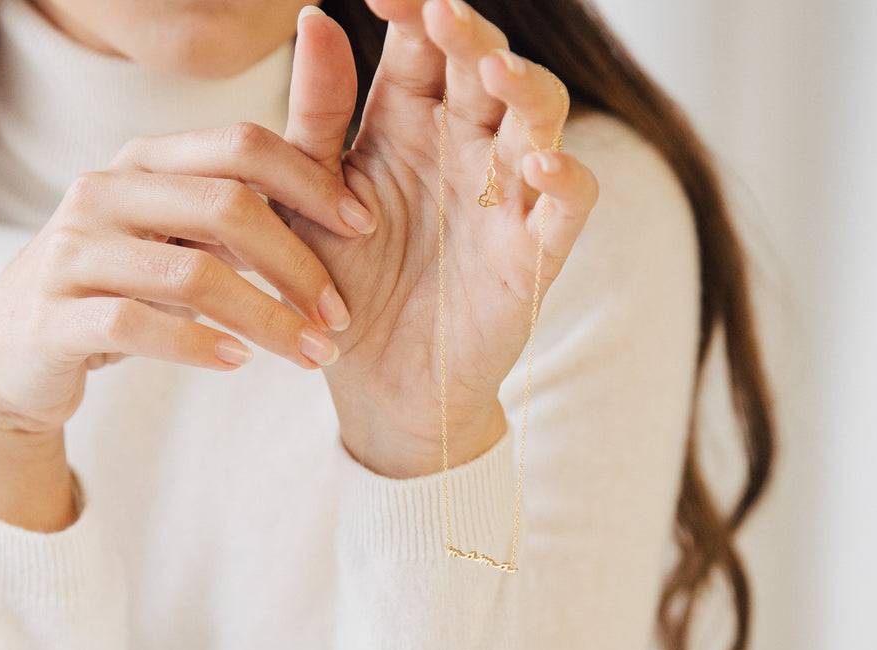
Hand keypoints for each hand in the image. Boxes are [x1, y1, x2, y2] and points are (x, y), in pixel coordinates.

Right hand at [0, 123, 375, 528]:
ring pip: (191, 273)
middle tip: (340, 316)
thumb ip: (238, 215)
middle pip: (226, 205)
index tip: (363, 227)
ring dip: (266, 318)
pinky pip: (135, 323)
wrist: (18, 350)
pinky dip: (195, 343)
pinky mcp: (54, 315)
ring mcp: (74, 253)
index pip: (242, 145)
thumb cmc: (120, 288)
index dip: (310, 182)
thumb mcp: (177, 239)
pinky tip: (237, 361)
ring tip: (312, 354)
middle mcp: (106, 193)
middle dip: (298, 264)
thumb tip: (338, 204)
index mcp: (146, 163)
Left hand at [284, 0, 598, 476]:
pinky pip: (567, 208)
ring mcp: (503, 200)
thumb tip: (314, 14)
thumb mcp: (309, 199)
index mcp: (405, 128)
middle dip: (471, 38)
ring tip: (497, 75)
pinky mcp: (533, 256)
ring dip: (527, 92)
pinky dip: (565, 184)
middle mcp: (461, 151)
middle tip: (443, 16)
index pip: (421, 49)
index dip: (414, 13)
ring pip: (539, 122)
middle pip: (484, 70)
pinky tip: (540, 169)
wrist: (374, 384)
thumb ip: (316, 116)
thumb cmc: (341, 289)